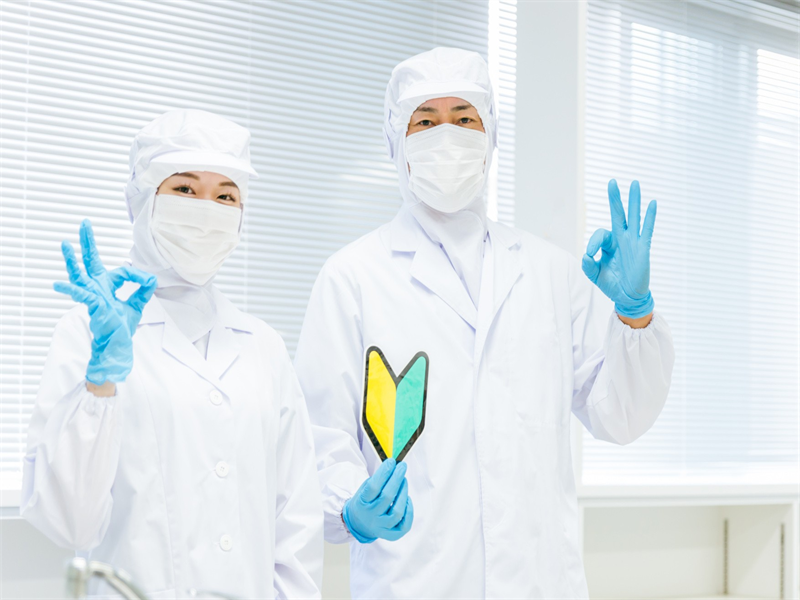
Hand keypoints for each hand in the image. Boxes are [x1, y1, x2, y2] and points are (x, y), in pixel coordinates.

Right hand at [54, 219, 156, 384]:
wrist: (117, 344)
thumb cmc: (121, 326)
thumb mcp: (137, 305)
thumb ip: (143, 290)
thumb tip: (152, 279)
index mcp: (107, 286)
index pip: (121, 271)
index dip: (137, 275)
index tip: (146, 280)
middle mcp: (97, 288)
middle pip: (91, 261)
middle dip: (88, 242)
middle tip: (84, 224)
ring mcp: (92, 296)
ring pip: (80, 274)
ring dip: (72, 260)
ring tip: (64, 244)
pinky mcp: (92, 306)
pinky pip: (81, 296)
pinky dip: (70, 290)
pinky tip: (58, 284)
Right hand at [343, 458, 413, 542]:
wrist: (359, 523)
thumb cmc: (365, 501)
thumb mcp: (364, 489)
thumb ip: (377, 480)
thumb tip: (393, 467)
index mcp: (362, 503)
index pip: (373, 487)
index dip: (384, 473)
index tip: (391, 462)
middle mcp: (371, 516)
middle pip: (387, 497)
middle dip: (396, 478)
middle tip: (402, 467)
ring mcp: (381, 527)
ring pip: (397, 513)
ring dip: (403, 494)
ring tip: (404, 481)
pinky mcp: (390, 535)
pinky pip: (404, 526)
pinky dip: (409, 512)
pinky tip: (407, 500)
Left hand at [582, 180, 655, 318]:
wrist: (627, 297)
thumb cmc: (612, 284)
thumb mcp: (595, 274)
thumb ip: (588, 265)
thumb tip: (586, 254)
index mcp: (609, 244)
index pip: (600, 234)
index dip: (593, 242)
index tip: (591, 254)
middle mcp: (621, 239)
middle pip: (618, 214)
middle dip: (614, 198)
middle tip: (612, 182)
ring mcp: (633, 242)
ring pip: (633, 217)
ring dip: (634, 200)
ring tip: (634, 183)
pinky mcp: (643, 248)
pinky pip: (646, 229)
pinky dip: (649, 216)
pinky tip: (652, 203)